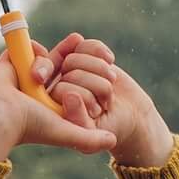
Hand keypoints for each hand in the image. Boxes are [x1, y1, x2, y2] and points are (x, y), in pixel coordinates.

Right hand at [0, 32, 116, 165]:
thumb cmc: (31, 125)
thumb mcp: (66, 133)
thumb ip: (88, 139)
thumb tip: (115, 141)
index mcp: (49, 108)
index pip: (72, 85)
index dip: (84, 74)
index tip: (92, 65)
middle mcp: (36, 93)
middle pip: (60, 67)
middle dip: (70, 55)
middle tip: (81, 40)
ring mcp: (21, 78)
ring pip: (44, 59)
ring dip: (45, 62)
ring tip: (36, 77)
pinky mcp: (8, 64)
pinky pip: (25, 48)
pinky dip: (30, 49)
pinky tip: (30, 58)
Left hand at [61, 42, 172, 170]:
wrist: (129, 114)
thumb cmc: (108, 128)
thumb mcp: (93, 134)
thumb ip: (77, 119)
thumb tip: (69, 95)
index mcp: (49, 104)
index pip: (58, 86)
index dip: (76, 92)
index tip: (89, 103)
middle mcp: (55, 83)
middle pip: (69, 66)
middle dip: (94, 83)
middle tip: (104, 102)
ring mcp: (70, 67)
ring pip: (79, 53)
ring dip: (101, 70)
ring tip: (108, 89)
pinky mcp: (84, 54)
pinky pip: (88, 44)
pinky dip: (102, 53)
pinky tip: (110, 63)